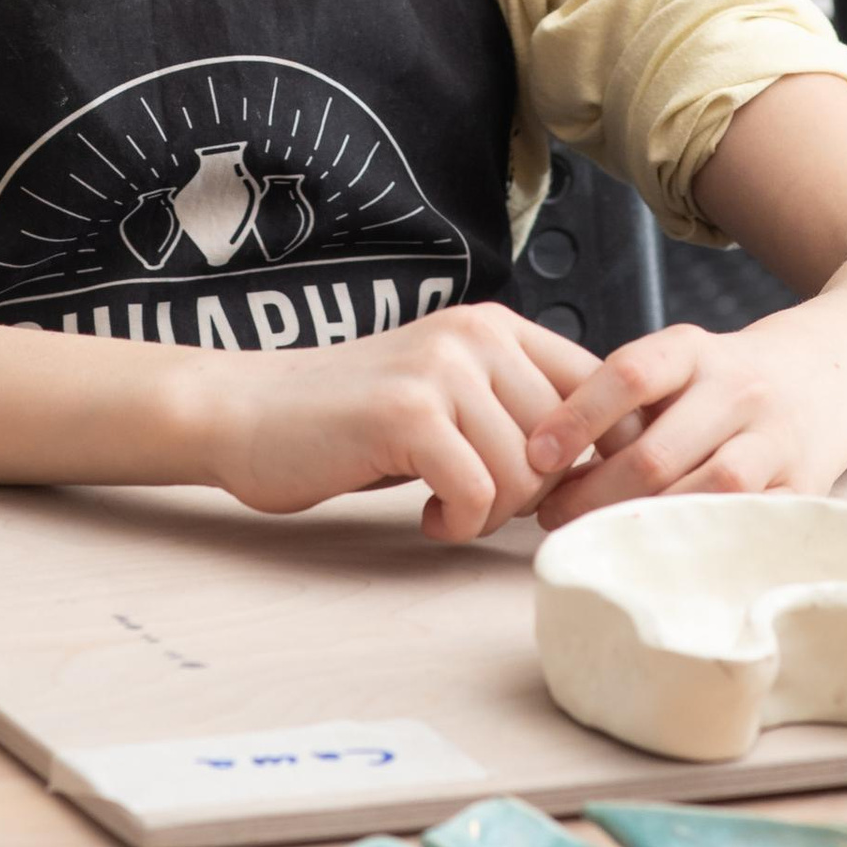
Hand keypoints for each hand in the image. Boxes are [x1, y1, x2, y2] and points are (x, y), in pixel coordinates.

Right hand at [201, 303, 597, 542]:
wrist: (247, 412)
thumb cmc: (350, 420)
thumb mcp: (446, 396)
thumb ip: (513, 409)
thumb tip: (599, 463)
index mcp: (493, 326)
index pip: (598, 384)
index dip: (598, 451)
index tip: (566, 494)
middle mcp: (474, 336)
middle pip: (564, 441)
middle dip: (533, 494)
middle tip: (481, 504)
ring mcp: (439, 370)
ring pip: (524, 474)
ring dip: (491, 512)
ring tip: (446, 506)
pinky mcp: (406, 415)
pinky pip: (478, 493)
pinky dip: (459, 521)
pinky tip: (428, 515)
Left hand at [524, 317, 846, 525]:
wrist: (828, 380)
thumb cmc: (720, 384)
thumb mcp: (678, 366)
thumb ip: (623, 403)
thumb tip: (544, 462)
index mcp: (694, 351)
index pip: (630, 376)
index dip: (578, 417)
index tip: (537, 455)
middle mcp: (739, 390)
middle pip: (657, 452)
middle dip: (594, 493)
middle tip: (550, 515)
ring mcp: (775, 441)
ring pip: (701, 493)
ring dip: (641, 523)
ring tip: (596, 536)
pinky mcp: (801, 488)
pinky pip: (743, 524)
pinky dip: (698, 543)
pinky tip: (658, 557)